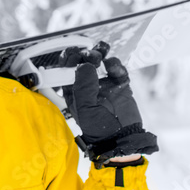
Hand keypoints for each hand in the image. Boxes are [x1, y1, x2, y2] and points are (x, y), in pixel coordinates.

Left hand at [60, 43, 158, 166]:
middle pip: (83, 61)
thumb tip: (85, 64)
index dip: (68, 57)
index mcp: (73, 89)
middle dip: (85, 54)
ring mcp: (104, 82)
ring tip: (101, 52)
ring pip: (100, 60)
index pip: (67, 68)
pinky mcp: (120, 82)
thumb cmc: (98, 128)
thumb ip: (83, 86)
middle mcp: (87, 83)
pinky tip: (113, 67)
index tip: (73, 52)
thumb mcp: (85, 109)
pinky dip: (114, 64)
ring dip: (99, 52)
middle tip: (91, 55)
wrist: (122, 138)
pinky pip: (116, 68)